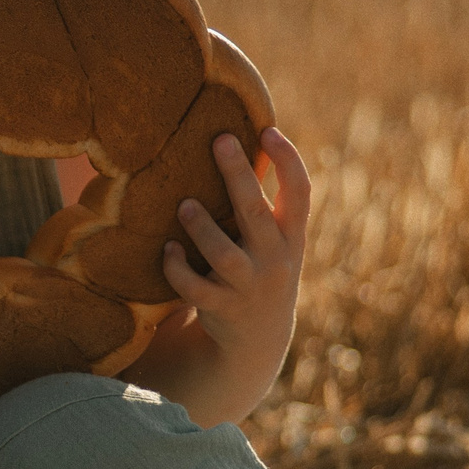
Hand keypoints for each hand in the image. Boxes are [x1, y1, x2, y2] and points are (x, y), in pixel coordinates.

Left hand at [163, 127, 310, 418]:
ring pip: (223, 254)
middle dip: (239, 175)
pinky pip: (195, 288)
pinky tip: (168, 250)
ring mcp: (249, 285)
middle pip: (256, 213)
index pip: (301, 192)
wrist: (258, 339)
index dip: (289, 161)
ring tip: (184, 205)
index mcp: (292, 236)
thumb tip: (238, 143)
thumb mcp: (275, 240)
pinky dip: (178, 268)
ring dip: (201, 227)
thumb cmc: (260, 268)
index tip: (268, 129)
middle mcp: (275, 259)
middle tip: (220, 140)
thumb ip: (264, 203)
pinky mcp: (222, 308)